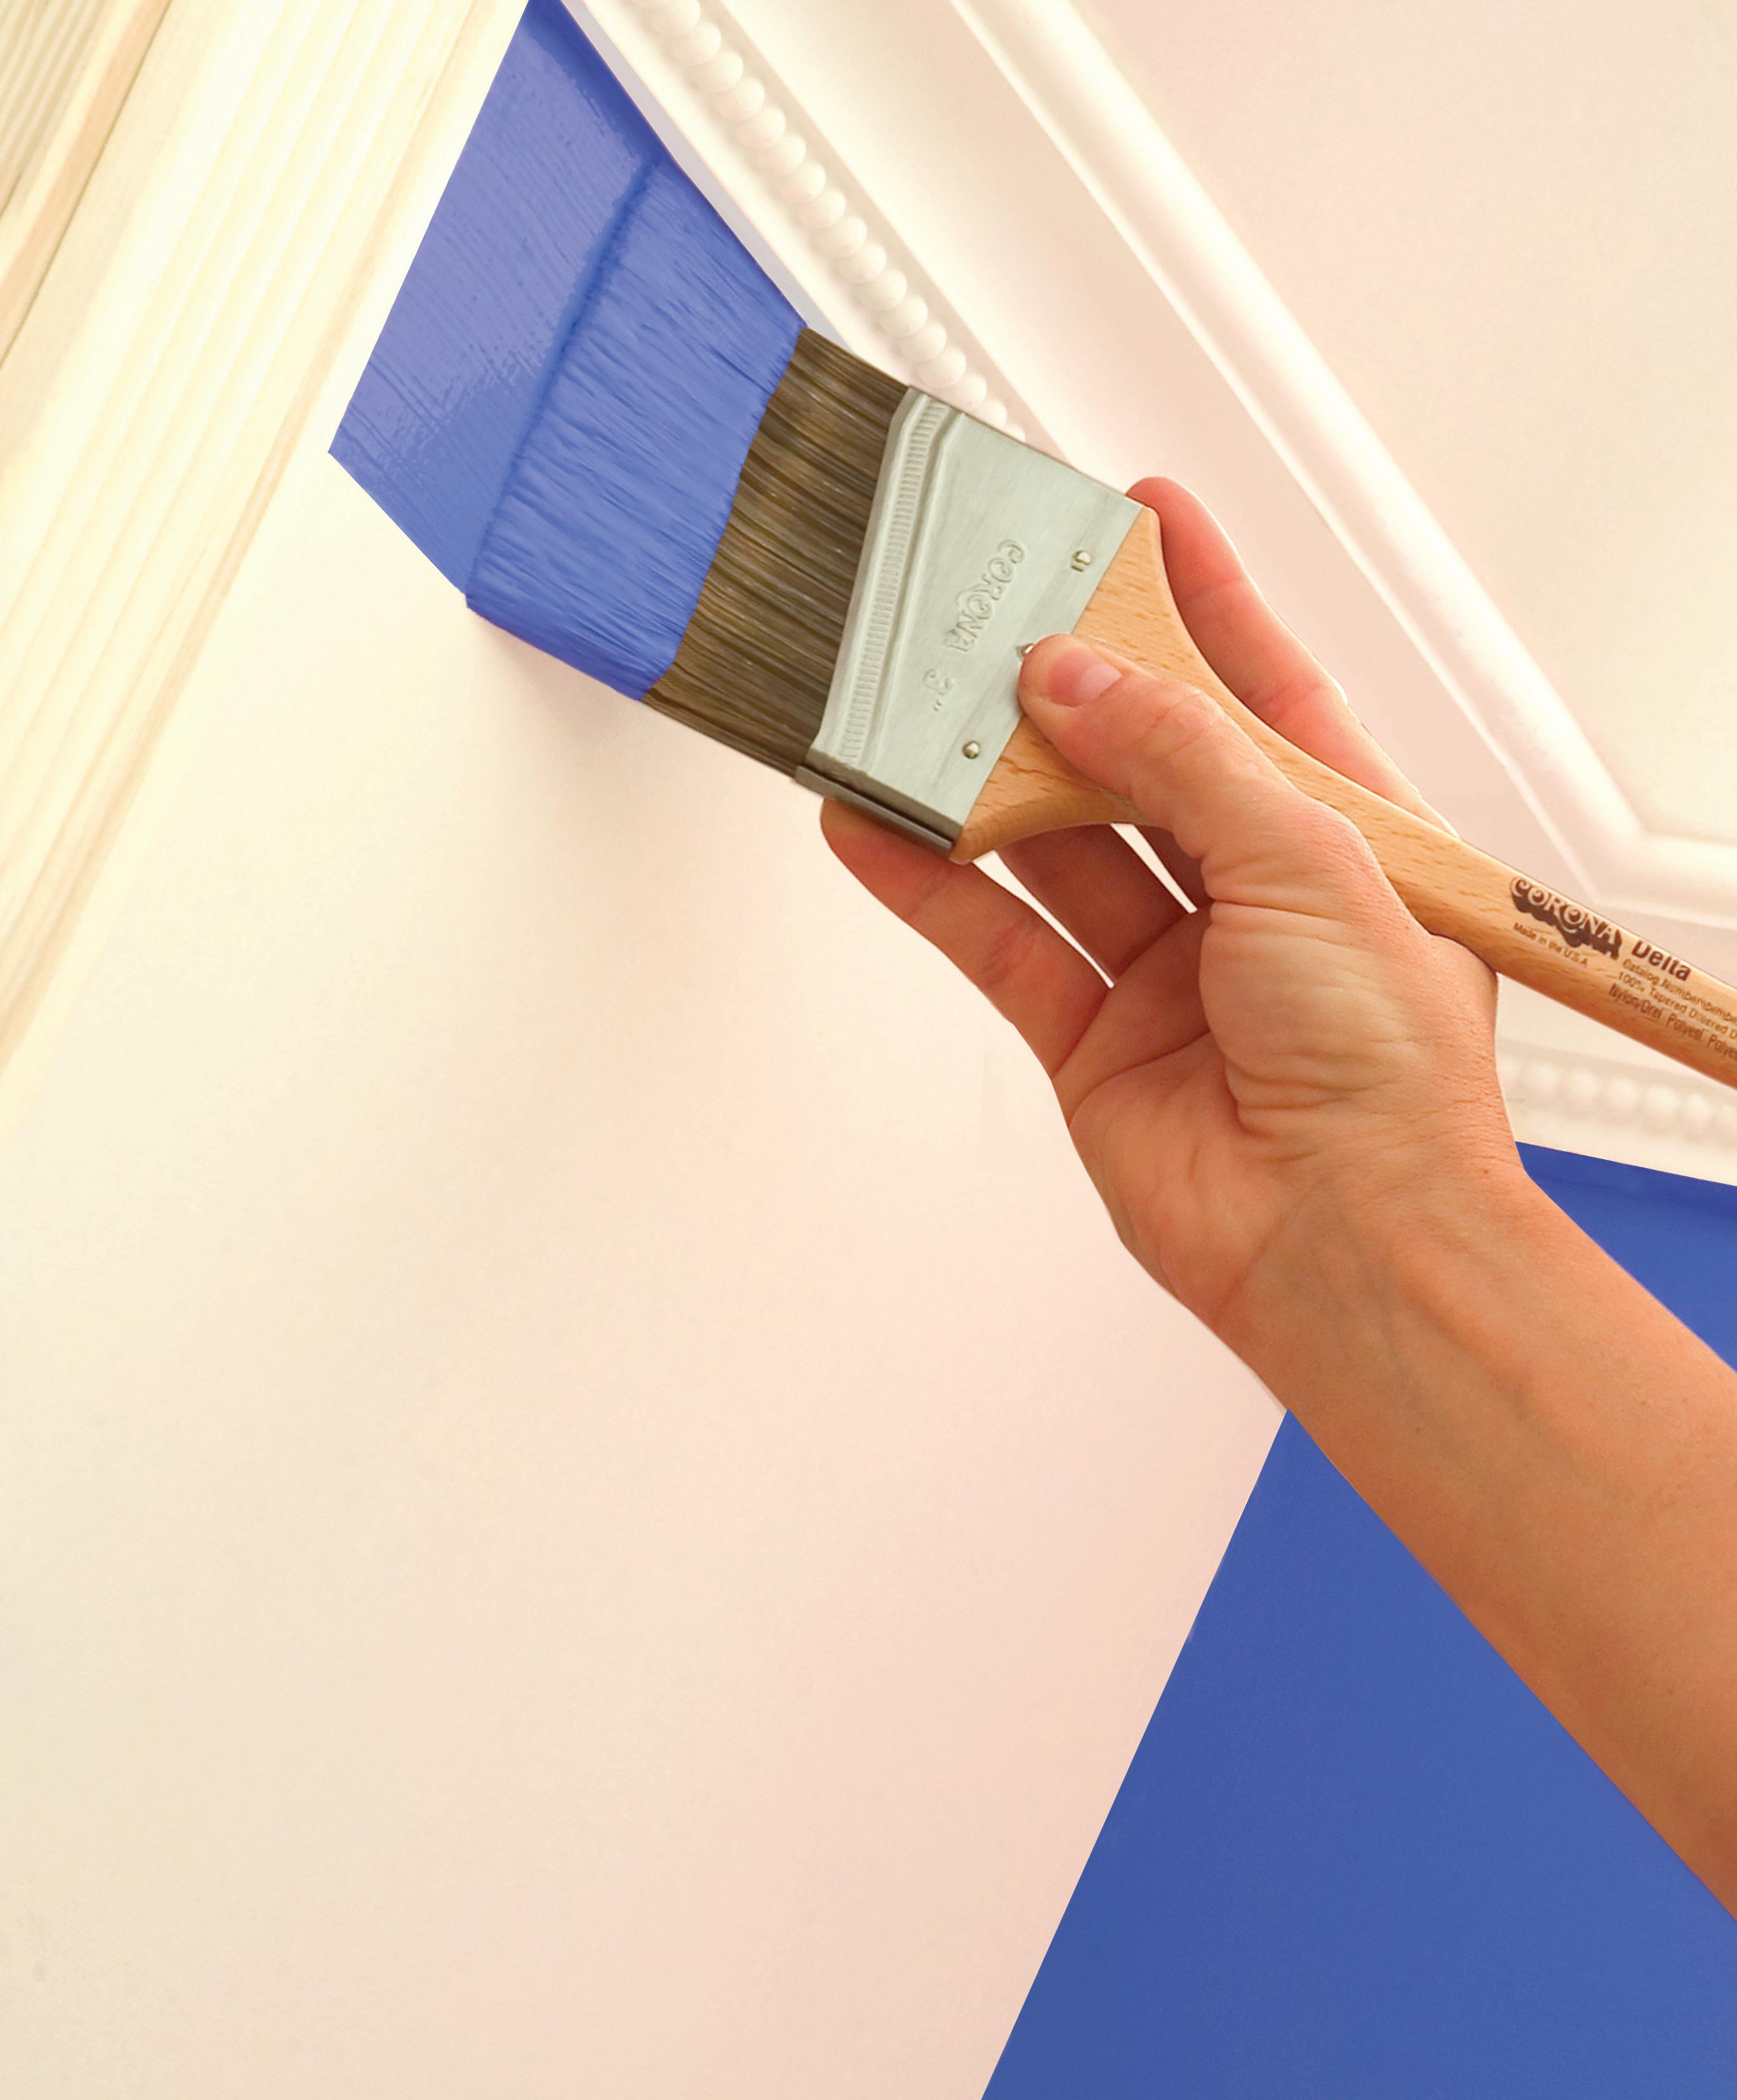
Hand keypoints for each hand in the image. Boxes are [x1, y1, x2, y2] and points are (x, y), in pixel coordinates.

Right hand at [821, 479, 1513, 1362]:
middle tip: (991, 614)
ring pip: (1057, 847)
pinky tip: (873, 827)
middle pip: (1142, 762)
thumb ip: (1182, 758)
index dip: (1202, 603)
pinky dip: (933, 886)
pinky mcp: (1093, 1042)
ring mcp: (1170, 970)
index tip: (1138, 517)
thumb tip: (1075, 676)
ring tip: (907, 707)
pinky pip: (999, 942)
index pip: (1265, 691)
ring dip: (984, 784)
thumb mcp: (1308, 861)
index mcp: (1344, 840)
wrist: (1348, 1242)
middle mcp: (1255, 897)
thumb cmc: (1387, 1069)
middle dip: (1071, 689)